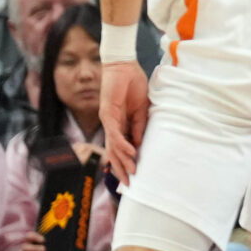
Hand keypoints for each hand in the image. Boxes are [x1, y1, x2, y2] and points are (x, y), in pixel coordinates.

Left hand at [100, 60, 150, 185]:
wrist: (123, 65)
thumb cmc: (132, 83)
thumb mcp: (142, 108)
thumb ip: (140, 125)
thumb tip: (139, 142)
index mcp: (121, 123)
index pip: (122, 147)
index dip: (127, 161)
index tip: (135, 174)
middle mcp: (112, 125)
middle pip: (114, 152)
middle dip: (121, 168)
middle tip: (128, 184)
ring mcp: (109, 120)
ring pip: (113, 146)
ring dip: (122, 161)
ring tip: (132, 172)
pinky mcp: (108, 114)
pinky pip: (115, 133)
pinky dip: (122, 144)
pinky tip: (131, 152)